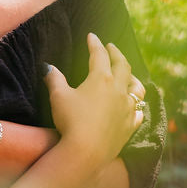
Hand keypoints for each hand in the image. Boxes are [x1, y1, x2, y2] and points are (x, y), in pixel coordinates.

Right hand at [45, 33, 144, 171]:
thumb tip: (48, 67)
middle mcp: (119, 90)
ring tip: (128, 75)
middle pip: (123, 66)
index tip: (92, 36)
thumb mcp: (59, 97)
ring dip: (132, 77)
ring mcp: (127, 108)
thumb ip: (55, 79)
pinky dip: (136, 105)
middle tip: (112, 47)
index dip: (95, 44)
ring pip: (137, 87)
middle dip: (116, 54)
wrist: (87, 151)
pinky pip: (138, 112)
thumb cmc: (71, 121)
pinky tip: (133, 106)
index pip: (99, 55)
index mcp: (102, 79)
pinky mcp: (130, 125)